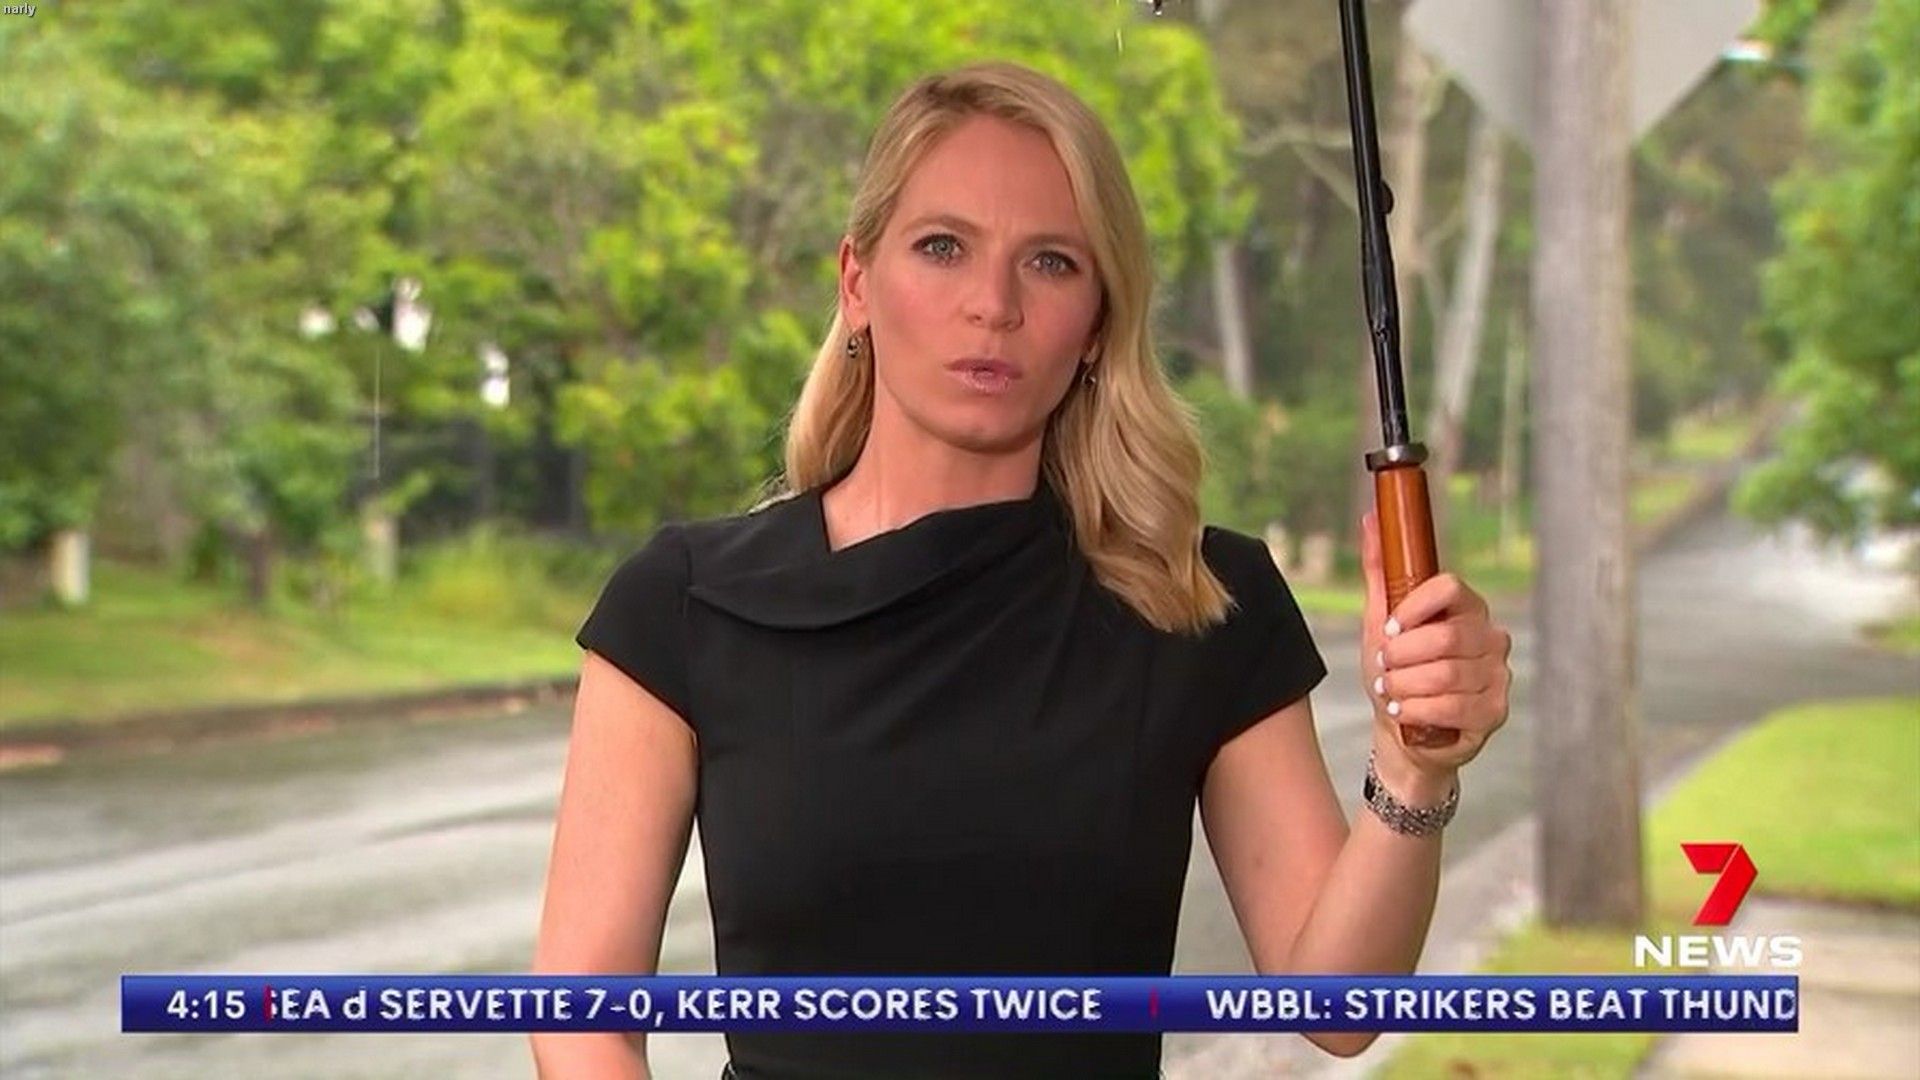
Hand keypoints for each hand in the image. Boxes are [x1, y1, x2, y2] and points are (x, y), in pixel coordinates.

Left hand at [1358, 510, 1512, 785]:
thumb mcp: (1381, 618)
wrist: (1403, 731)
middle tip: (1385, 667)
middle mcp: (1492, 638)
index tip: (1390, 627)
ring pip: (1445, 674)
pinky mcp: (1495, 712)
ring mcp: (1498, 676)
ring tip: (1390, 691)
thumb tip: (1371, 518)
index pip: (1450, 587)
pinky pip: (1452, 707)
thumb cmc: (1397, 671)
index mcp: (1468, 608)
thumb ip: (1380, 569)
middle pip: (1445, 637)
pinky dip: (1416, 711)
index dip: (1413, 608)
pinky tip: (1403, 712)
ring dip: (1404, 686)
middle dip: (1401, 656)